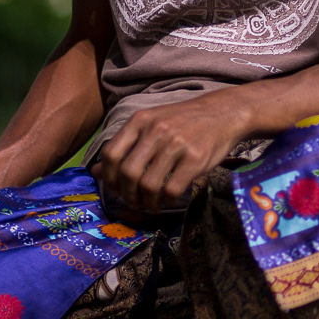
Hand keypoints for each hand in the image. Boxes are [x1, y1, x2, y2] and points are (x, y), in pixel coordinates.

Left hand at [91, 90, 251, 216]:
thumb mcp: (151, 124)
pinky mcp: (195, 158)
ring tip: (151, 204)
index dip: (109, 177)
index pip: (111, 154)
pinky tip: (169, 199)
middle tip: (134, 201)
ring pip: (148, 185)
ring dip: (146, 202)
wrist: (223, 113)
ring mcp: (176, 144)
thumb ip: (125, 146)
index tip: (116, 188)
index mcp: (140, 120)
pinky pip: (172, 189)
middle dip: (127, 194)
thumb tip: (96, 173)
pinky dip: (166, 200)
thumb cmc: (183, 121)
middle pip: (128, 173)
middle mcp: (156, 130)